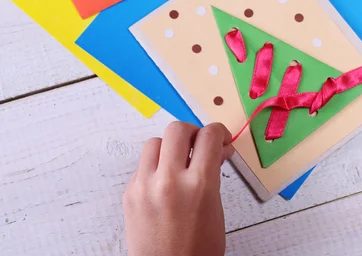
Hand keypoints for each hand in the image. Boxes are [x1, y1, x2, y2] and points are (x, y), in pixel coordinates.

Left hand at [124, 122, 233, 255]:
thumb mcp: (215, 208)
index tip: (220, 139)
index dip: (219, 131)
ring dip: (170, 148)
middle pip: (177, 129)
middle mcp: (169, 181)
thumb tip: (219, 149)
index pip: (209, 136)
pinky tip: (166, 182)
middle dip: (192, 133)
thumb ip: (214, 173)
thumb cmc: (199, 248)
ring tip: (180, 163)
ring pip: (155, 142)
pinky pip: (143, 165)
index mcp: (198, 185)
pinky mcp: (129, 194)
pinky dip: (156, 166)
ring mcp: (144, 186)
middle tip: (199, 146)